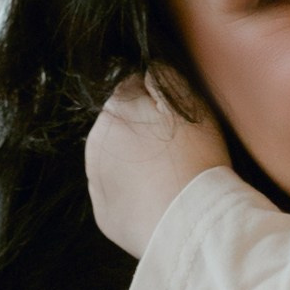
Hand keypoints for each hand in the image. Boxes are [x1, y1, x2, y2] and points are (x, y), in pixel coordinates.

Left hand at [85, 73, 230, 255]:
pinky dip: (135, 197)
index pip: (132, 90)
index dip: (157, 102)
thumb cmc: (194, 157)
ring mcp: (96, 181)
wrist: (189, 220)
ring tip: (169, 178)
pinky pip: (119, 197)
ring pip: (116, 163)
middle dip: (141, 134)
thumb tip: (148, 68)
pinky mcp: (104, 214)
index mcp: (115, 109)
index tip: (178, 120)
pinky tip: (159, 200)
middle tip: (177, 151)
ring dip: (135, 165)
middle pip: (121, 128)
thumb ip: (163, 76)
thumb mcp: (188, 103)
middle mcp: (95, 142)